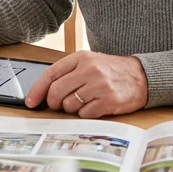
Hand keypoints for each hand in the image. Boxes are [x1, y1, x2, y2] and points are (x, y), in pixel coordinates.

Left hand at [25, 51, 147, 116]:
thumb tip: (44, 93)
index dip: (38, 90)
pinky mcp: (109, 101)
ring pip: (70, 105)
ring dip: (72, 108)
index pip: (51, 74)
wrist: (141, 76)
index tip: (31, 102)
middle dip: (54, 102)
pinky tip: (95, 106)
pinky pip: (85, 114)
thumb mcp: (89, 62)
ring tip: (84, 101)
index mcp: (81, 57)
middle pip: (57, 92)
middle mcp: (90, 69)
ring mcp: (100, 85)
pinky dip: (86, 114)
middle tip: (59, 105)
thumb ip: (68, 73)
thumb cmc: (111, 71)